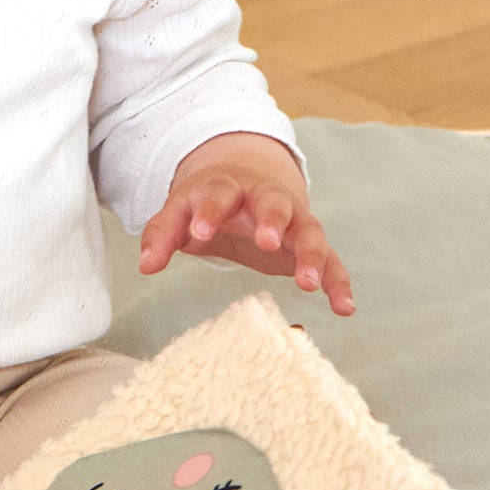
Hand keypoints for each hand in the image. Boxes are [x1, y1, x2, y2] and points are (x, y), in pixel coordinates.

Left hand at [138, 132, 354, 316]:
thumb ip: (162, 235)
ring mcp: (292, 220)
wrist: (248, 182)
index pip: (218, 192)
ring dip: (311, 255)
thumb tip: (145, 265)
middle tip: (266, 241)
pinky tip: (344, 307)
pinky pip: (330, 260)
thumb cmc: (208, 203)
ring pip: (308, 231)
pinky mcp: (309, 244)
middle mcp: (265, 198)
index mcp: (227, 187)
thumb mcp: (181, 212)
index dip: (209, 210)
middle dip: (271, 220)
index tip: (199, 232)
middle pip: (274, 202)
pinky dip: (338, 282)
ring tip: (307, 283)